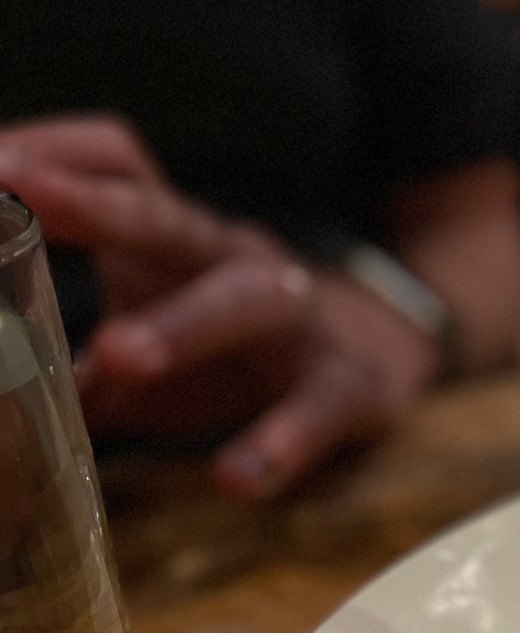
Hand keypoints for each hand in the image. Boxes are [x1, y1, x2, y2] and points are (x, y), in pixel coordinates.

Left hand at [0, 116, 440, 499]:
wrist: (373, 366)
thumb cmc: (228, 356)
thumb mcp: (142, 343)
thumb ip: (60, 363)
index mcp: (175, 240)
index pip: (121, 161)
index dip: (56, 151)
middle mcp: (236, 261)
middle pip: (172, 220)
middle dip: (103, 209)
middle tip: (28, 197)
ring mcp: (298, 321)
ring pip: (247, 303)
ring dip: (182, 324)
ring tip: (118, 358)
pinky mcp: (352, 385)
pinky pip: (320, 407)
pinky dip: (280, 443)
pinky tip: (236, 480)